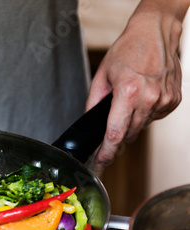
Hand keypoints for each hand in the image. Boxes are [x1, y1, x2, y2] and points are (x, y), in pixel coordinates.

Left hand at [85, 0, 188, 170]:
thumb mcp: (102, 76)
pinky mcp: (174, 100)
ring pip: (142, 126)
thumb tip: (90, 124)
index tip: (100, 163)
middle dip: (118, 134)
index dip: (106, 152)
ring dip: (133, 121)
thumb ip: (94, 103)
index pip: (115, 133)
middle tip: (112, 123)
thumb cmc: (128, 50)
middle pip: (129, 134)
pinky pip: (155, 117)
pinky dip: (146, 112)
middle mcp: (149, 98)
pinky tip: (143, 96)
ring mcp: (164, 100)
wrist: (156, 32)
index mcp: (128, 92)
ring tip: (129, 99)